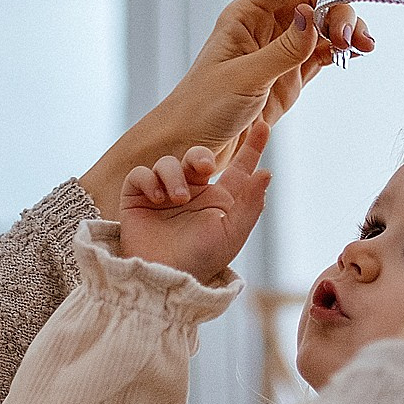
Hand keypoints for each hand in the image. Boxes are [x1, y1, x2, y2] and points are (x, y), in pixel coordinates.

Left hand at [84, 0, 371, 217]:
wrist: (189, 147)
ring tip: (363, 47)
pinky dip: (341, 51)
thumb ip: (283, 49)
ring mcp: (279, 52)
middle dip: (339, 10)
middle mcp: (265, 27)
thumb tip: (313, 13)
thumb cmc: (202, 109)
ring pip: (321, 26)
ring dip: (345, 30)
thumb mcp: (245, 79)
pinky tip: (356, 55)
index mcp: (247, 15)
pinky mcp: (289, 77)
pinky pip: (321, 53)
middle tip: (352, 36)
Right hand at [117, 120, 272, 284]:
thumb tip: (266, 172)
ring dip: (173, 175)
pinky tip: (157, 198)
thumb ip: (250, 203)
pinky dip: (148, 180)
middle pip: (198, 156)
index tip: (264, 126)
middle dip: (200, 155)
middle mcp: (192, 192)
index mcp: (219, 199)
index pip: (239, 167)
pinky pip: (140, 175)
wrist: (163, 278)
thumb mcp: (232, 233)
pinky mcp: (137, 199)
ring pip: (167, 162)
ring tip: (177, 199)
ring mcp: (163, 194)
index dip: (252, 146)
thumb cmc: (201, 260)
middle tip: (205, 168)